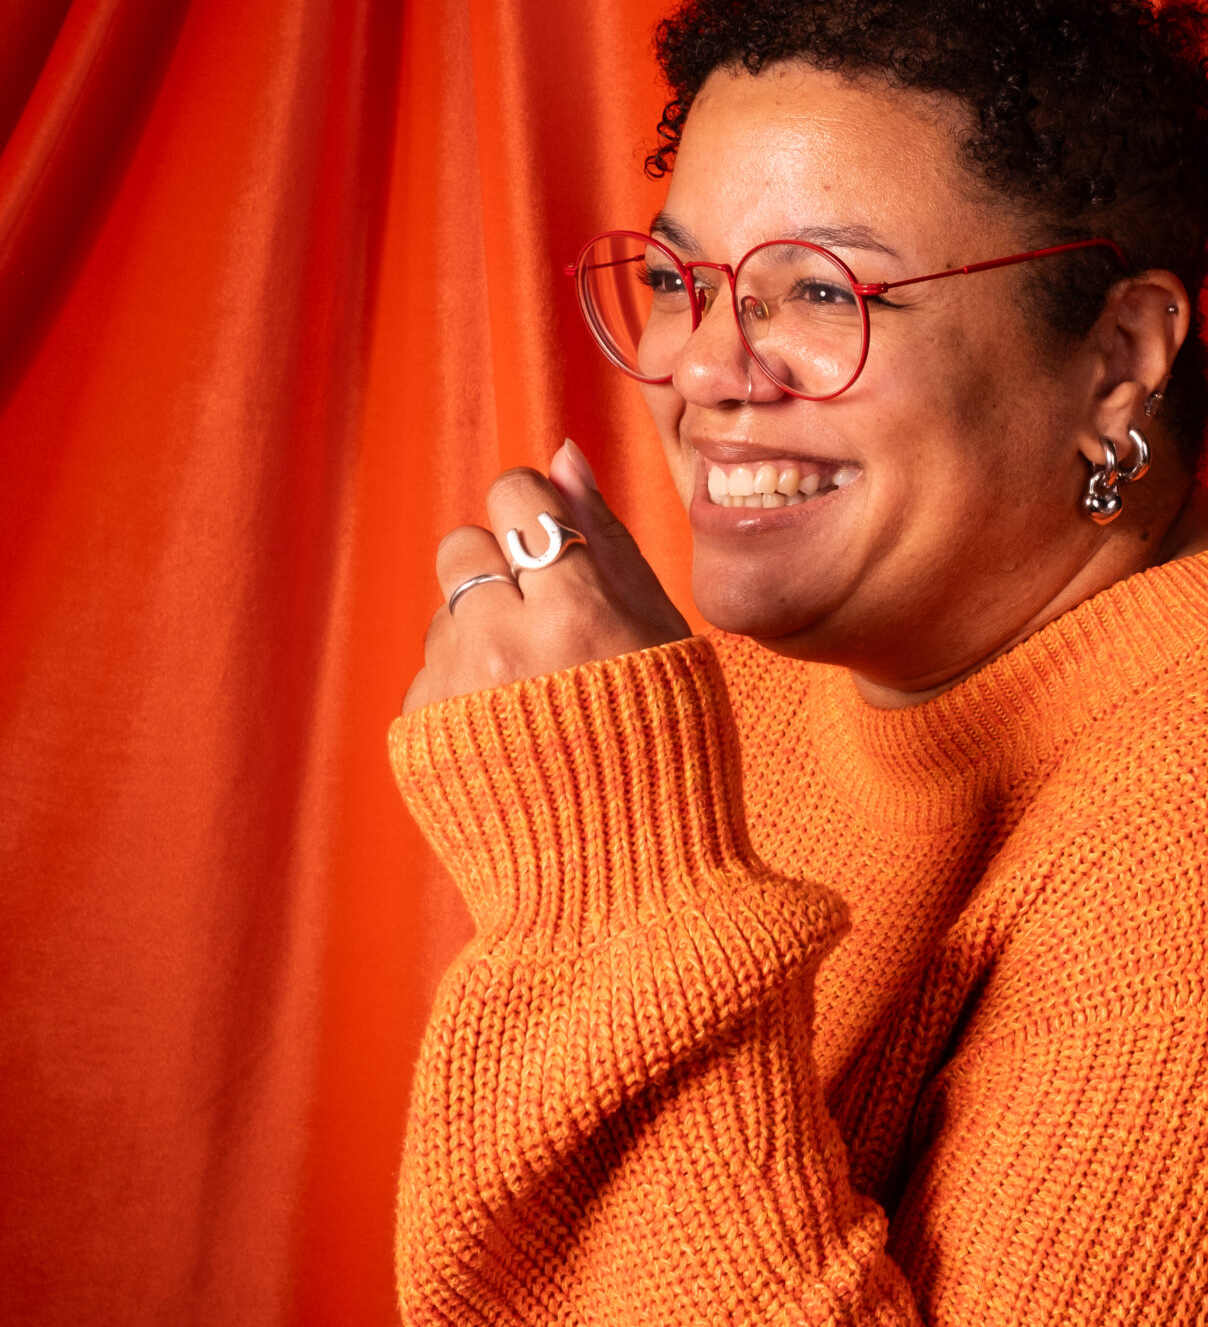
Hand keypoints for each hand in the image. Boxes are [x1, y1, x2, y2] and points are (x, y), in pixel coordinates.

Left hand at [402, 439, 689, 715]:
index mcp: (576, 611)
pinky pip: (432, 674)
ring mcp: (456, 693)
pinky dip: (466, 689)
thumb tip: (562, 455)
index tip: (557, 543)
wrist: (621, 871)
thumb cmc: (666, 743)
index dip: (536, 511)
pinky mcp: (423, 736)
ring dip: (483, 631)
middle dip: (500, 566)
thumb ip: (608, 539)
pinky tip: (513, 727)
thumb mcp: (662, 633)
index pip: (516, 496)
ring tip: (537, 687)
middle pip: (464, 546)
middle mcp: (503, 646)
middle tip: (546, 617)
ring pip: (446, 611)